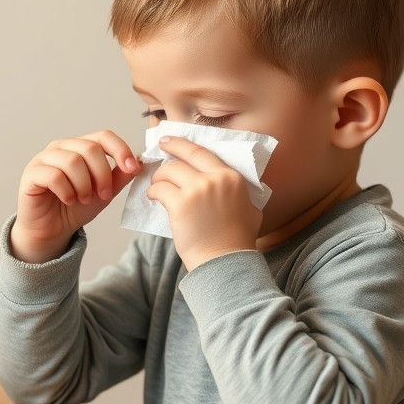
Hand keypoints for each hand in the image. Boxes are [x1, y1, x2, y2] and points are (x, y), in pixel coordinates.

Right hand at [11, 130, 141, 262]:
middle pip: (90, 148)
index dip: (121, 149)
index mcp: (80, 147)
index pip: (103, 136)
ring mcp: (44, 158)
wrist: (52, 230)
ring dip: (84, 185)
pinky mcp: (31, 174)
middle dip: (102, 175)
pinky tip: (69, 200)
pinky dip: (67, 191)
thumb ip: (120, 177)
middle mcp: (62, 147)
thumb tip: (139, 162)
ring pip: (72, 161)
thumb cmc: (76, 208)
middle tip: (104, 195)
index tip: (132, 168)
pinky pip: (53, 175)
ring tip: (83, 200)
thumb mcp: (105, 192)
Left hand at [146, 136, 260, 270]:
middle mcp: (214, 179)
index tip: (169, 140)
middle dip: (166, 154)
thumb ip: (242, 194)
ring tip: (155, 187)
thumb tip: (233, 187)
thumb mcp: (251, 210)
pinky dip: (153, 193)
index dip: (181, 144)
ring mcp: (196, 191)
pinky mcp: (180, 205)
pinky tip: (153, 198)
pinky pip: (160, 190)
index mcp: (231, 177)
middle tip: (154, 156)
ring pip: (168, 173)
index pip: (202, 152)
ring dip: (158, 178)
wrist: (226, 262)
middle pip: (182, 158)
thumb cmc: (238, 241)